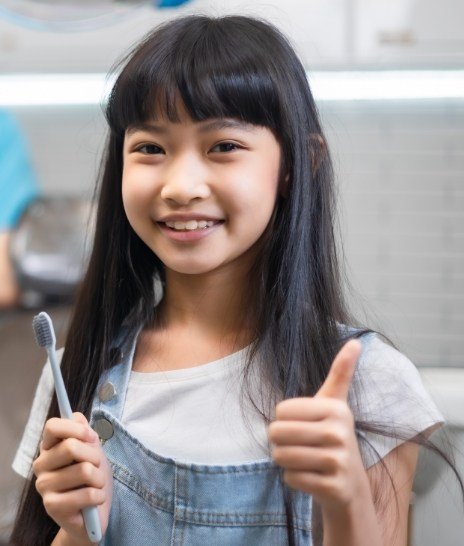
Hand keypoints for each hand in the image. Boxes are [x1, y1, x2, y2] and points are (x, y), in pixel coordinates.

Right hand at [33, 412, 112, 544]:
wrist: (92, 513)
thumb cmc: (92, 478)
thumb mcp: (93, 450)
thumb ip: (85, 432)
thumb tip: (77, 417)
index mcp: (49, 448)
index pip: (52, 426)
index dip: (75, 428)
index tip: (90, 436)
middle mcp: (41, 465)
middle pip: (71, 446)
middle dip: (95, 455)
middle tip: (97, 465)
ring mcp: (44, 486)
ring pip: (83, 470)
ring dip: (99, 478)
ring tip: (96, 485)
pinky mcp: (52, 507)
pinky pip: (87, 493)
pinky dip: (99, 496)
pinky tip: (95, 500)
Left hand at [268, 340, 368, 509]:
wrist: (350, 486)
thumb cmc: (333, 439)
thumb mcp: (335, 404)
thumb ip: (341, 372)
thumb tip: (356, 341)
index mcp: (336, 409)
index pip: (281, 410)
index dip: (283, 420)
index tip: (303, 426)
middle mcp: (339, 433)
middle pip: (277, 432)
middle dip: (279, 442)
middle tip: (298, 446)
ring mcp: (338, 462)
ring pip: (281, 456)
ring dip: (285, 461)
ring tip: (303, 461)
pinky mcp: (333, 487)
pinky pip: (291, 478)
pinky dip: (293, 479)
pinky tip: (310, 477)